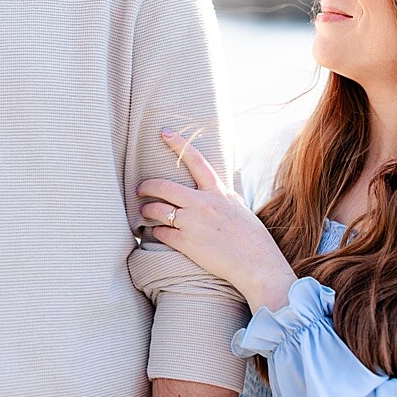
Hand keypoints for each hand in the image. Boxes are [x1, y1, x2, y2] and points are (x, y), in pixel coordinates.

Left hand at [137, 129, 296, 311]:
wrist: (257, 264)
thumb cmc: (251, 237)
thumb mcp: (237, 206)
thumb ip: (220, 195)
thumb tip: (209, 187)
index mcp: (217, 192)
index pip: (195, 160)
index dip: (178, 144)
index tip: (163, 132)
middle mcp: (202, 203)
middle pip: (164, 187)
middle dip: (146, 186)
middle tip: (139, 188)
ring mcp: (193, 223)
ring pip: (157, 210)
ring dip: (147, 210)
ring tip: (145, 212)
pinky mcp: (186, 243)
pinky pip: (160, 233)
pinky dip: (155, 232)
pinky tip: (156, 232)